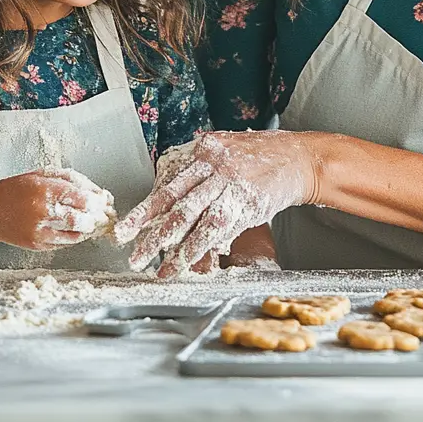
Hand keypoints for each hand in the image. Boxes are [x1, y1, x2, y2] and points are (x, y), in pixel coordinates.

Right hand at [0, 167, 115, 250]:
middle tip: (103, 213)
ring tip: (92, 221)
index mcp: (44, 190)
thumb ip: (73, 180)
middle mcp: (42, 212)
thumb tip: (100, 194)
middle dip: (96, 217)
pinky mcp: (36, 246)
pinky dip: (75, 236)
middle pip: (81, 220)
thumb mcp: (44, 174)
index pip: (81, 199)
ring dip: (89, 229)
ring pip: (75, 235)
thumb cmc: (18, 188)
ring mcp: (39, 232)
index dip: (97, 202)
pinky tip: (75, 228)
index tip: (103, 200)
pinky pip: (64, 243)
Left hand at [114, 132, 314, 277]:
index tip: (125, 229)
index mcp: (204, 152)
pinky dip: (202, 248)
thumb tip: (174, 203)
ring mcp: (231, 183)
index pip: (168, 185)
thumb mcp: (224, 152)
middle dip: (152, 232)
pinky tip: (189, 262)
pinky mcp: (247, 202)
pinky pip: (219, 229)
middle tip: (133, 254)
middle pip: (176, 203)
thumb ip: (200, 173)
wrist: (297, 157)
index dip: (145, 210)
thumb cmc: (258, 157)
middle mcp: (215, 165)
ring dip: (175, 248)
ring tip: (161, 270)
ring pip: (196, 219)